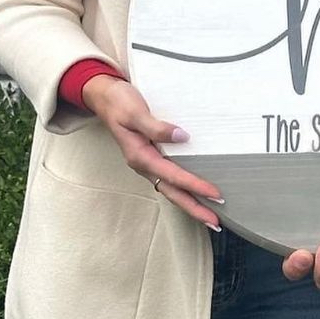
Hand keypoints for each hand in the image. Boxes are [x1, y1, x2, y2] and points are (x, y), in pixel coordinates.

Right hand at [81, 74, 222, 230]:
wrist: (104, 96)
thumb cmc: (119, 103)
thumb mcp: (135, 113)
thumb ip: (156, 127)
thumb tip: (182, 137)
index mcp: (140, 157)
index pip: (173, 176)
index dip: (195, 186)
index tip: (215, 194)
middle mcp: (144, 165)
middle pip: (172, 192)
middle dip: (194, 208)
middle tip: (216, 222)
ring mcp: (147, 162)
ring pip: (171, 188)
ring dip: (190, 202)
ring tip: (209, 213)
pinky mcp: (150, 156)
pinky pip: (169, 177)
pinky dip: (182, 187)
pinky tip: (193, 190)